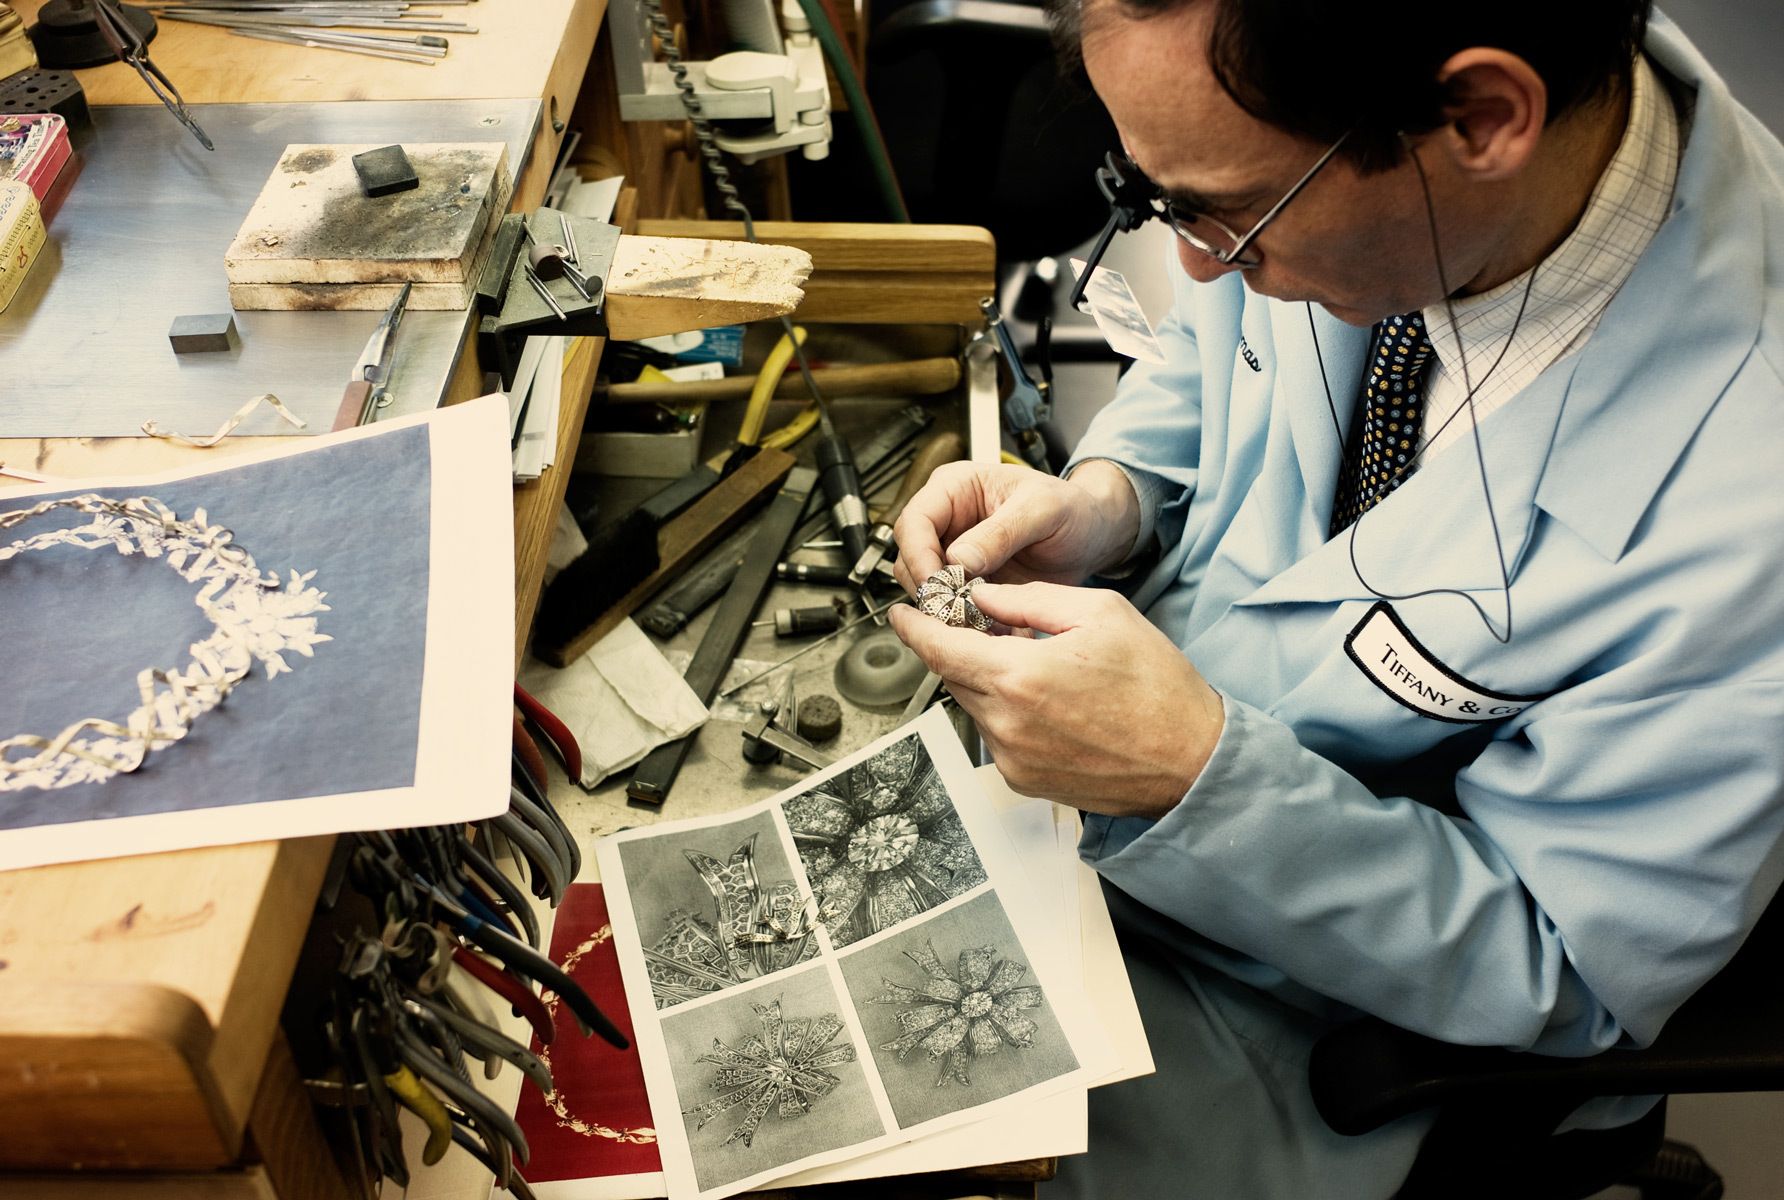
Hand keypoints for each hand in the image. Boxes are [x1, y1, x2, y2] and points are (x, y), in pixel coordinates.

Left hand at [889, 581, 1223, 816]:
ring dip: (990, 680)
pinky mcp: (1023, 780)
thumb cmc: (1157, 687)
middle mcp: (1005, 723)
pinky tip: (1050, 702)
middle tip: (991, 628)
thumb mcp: (1100, 612)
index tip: (903, 611)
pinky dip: (1009, 712)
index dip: (913, 626)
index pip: (937, 647)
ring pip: (975, 704)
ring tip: (1038, 666)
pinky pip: (997, 734)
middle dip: (961, 648)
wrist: (1191, 760)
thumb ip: (1030, 599)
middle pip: (954, 675)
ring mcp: (1011, 758)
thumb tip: (984, 596)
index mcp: (1018, 676)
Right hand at [891, 461, 1140, 596]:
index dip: (918, 554)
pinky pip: (951, 604)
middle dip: (929, 587)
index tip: (935, 583)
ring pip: (925, 587)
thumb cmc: (1073, 508)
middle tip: (954, 608)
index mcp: (957, 488)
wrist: (1093, 535)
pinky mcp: (969, 582)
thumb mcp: (1043, 509)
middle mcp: (949, 520)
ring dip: (945, 607)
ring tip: (976, 619)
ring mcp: (956, 553)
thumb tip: (960, 558)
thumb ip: (1002, 531)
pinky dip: (964, 619)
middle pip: (910, 557)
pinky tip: (989, 626)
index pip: (914, 521)